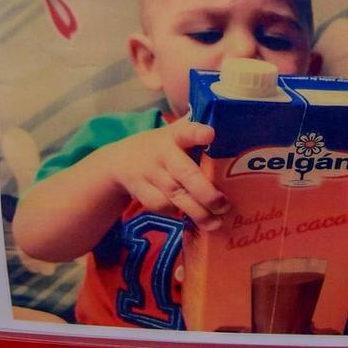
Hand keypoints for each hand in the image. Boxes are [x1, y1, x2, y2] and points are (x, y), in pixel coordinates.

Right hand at [108, 120, 226, 229]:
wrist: (119, 161)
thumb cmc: (161, 147)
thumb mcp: (175, 134)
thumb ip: (196, 131)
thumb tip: (229, 124)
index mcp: (175, 136)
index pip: (187, 131)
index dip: (198, 132)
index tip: (210, 134)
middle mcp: (162, 153)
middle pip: (185, 174)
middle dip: (207, 193)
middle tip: (224, 206)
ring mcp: (150, 173)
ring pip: (175, 196)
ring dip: (197, 212)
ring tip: (216, 222)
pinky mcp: (140, 191)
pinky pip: (162, 206)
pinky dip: (177, 214)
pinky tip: (191, 218)